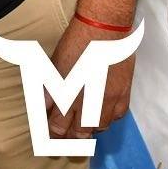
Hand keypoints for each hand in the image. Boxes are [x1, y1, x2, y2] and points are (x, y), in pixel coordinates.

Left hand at [45, 19, 135, 138]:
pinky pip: (115, 117)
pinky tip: (99, 113)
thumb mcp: (56, 63)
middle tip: (64, 137)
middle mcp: (89, 101)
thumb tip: (44, 104)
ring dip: (88, 129)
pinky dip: (106, 119)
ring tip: (80, 126)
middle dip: (70, 138)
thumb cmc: (76, 42)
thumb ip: (50, 87)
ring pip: (98, 128)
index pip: (58, 125)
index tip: (49, 133)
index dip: (53, 132)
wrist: (105, 30)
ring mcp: (108, 100)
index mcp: (69, 92)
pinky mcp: (123, 95)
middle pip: (79, 133)